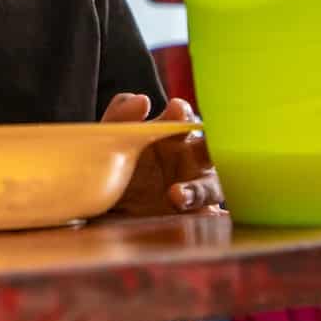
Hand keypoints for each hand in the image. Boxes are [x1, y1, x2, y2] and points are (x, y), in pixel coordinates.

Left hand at [102, 93, 221, 214]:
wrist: (105, 212)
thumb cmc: (113, 169)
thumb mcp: (109, 143)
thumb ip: (120, 118)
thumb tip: (143, 100)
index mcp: (169, 135)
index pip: (182, 117)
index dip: (182, 113)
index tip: (175, 110)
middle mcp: (188, 158)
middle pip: (210, 148)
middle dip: (210, 146)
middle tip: (203, 147)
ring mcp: (195, 189)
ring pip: (213, 186)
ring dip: (200, 190)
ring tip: (176, 197)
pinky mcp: (197, 216)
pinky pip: (214, 217)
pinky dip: (215, 217)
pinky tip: (210, 219)